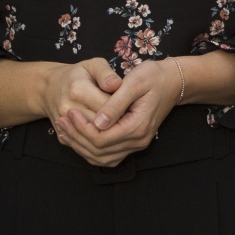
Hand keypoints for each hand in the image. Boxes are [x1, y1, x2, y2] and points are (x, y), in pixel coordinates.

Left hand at [54, 59, 177, 166]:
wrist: (173, 81)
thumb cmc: (154, 76)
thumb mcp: (134, 82)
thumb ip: (115, 103)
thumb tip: (98, 122)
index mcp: (138, 126)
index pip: (102, 138)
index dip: (82, 128)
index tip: (69, 112)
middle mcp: (138, 141)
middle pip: (99, 151)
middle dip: (76, 136)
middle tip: (61, 119)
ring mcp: (136, 144)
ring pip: (101, 157)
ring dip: (80, 145)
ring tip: (64, 128)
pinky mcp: (132, 143)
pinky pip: (107, 156)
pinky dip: (89, 150)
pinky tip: (76, 137)